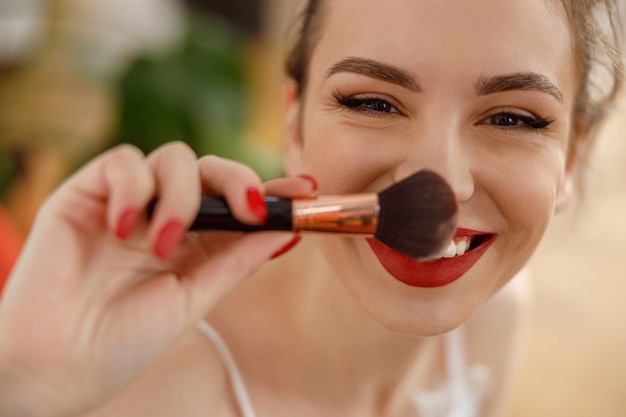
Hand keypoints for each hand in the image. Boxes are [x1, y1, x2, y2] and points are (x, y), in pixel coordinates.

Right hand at [0, 142, 313, 416]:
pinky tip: (123, 227)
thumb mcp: (195, 298)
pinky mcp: (88, 193)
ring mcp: (129, 203)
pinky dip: (132, 187)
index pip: (237, 202)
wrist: (58, 364)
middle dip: (236, 180)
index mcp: (196, 242)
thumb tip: (287, 229)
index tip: (306, 188)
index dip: (272, 190)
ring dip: (179, 197)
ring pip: (172, 159)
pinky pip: (122, 162)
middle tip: (249, 208)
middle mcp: (166, 216)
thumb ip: (237, 259)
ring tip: (161, 245)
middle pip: (211, 169)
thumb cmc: (125, 340)